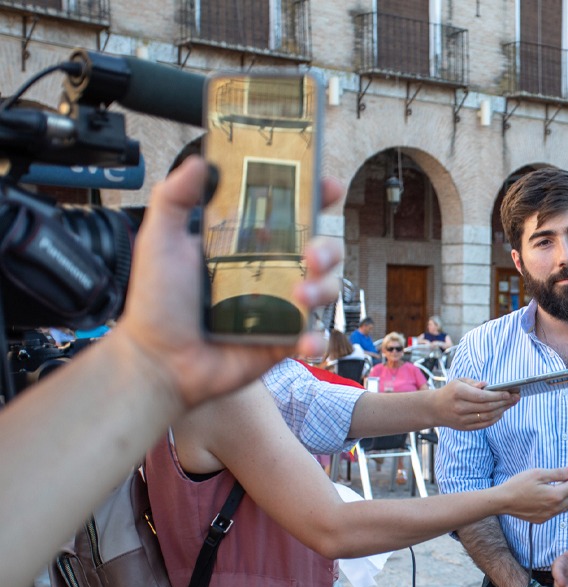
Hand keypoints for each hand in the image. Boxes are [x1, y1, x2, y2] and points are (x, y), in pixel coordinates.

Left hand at [113, 156, 344, 408]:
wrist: (158, 361)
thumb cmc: (156, 303)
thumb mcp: (159, 241)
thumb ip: (175, 197)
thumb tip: (200, 161)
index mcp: (249, 243)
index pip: (294, 213)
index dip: (316, 196)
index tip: (326, 187)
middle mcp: (272, 271)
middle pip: (323, 248)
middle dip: (328, 247)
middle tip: (311, 254)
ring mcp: (282, 306)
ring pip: (327, 288)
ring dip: (324, 288)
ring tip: (301, 296)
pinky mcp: (285, 340)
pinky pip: (316, 335)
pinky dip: (318, 338)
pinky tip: (305, 340)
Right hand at [434, 379, 518, 429]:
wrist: (434, 408)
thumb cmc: (450, 391)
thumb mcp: (459, 381)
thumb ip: (474, 383)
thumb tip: (488, 385)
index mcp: (458, 393)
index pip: (482, 396)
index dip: (497, 395)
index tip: (509, 393)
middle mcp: (460, 407)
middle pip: (487, 407)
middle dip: (504, 402)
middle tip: (516, 398)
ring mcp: (462, 420)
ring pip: (487, 417)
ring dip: (502, 410)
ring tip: (511, 404)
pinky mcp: (464, 428)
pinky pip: (484, 424)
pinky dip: (495, 419)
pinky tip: (501, 412)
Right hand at [499, 467, 567, 523]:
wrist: (502, 502)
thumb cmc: (518, 484)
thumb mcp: (538, 473)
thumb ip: (559, 473)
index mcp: (556, 495)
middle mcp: (556, 508)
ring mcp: (550, 515)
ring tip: (559, 483)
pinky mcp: (544, 519)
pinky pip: (560, 509)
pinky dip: (561, 501)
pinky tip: (549, 494)